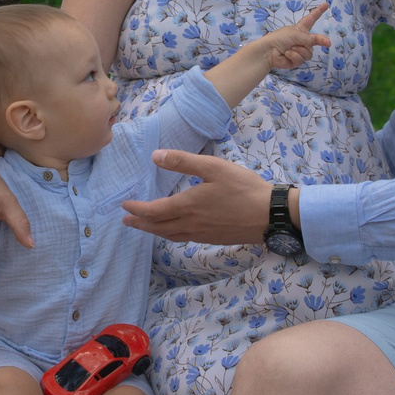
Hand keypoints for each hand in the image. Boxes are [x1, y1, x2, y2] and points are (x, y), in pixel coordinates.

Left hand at [121, 150, 274, 245]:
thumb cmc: (243, 188)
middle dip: (140, 223)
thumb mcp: (213, 167)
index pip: (153, 211)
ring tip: (144, 228)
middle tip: (126, 220)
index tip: (124, 205)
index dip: (137, 209)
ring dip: (153, 231)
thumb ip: (183, 162)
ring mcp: (202, 234)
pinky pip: (184, 238)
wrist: (269, 216)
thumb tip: (155, 156)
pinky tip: (174, 230)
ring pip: (170, 235)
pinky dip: (171, 235)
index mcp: (187, 206)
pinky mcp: (213, 239)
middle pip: (158, 227)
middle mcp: (190, 224)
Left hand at [252, 1, 332, 70]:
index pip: (311, 19)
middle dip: (317, 41)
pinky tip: (287, 54)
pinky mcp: (296, 61)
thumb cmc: (280, 38)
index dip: (318, 12)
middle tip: (322, 43)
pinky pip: (301, 59)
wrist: (268, 51)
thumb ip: (309, 38)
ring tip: (289, 49)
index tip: (326, 4)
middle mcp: (301, 40)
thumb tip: (321, 43)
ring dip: (299, 50)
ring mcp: (300, 51)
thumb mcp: (296, 33)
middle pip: (315, 41)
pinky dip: (294, 56)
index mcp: (300, 29)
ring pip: (308, 52)